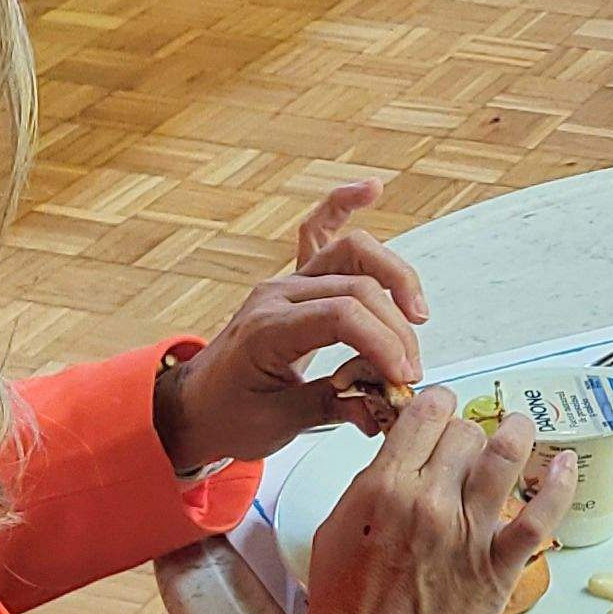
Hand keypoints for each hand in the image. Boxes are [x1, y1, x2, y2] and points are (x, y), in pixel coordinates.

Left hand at [159, 180, 432, 469]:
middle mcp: (278, 295)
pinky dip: (343, 207)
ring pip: (351, 253)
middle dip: (395, 329)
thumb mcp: (280, 424)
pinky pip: (318, 232)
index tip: (402, 378)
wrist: (194, 406)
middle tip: (408, 371)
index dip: (383, 343)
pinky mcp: (295, 282)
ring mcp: (287, 282)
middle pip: (358, 287)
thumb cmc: (227, 414)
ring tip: (418, 314)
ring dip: (394, 278)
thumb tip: (383, 409)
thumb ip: (336, 407)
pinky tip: (370, 189)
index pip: (343, 316)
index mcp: (266, 329)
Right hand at [298, 390, 574, 613]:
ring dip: (518, 434)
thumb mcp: (336, 528)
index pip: (425, 414)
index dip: (438, 405)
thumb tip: (400, 458)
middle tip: (470, 443)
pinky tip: (565, 465)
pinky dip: (559, 485)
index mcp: (383, 487)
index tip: (443, 410)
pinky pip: (540, 515)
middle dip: (468, 431)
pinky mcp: (497, 566)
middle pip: (465, 432)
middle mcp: (428, 502)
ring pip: (505, 456)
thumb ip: (371, 485)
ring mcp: (467, 532)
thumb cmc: (346, 607)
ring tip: (521, 430)